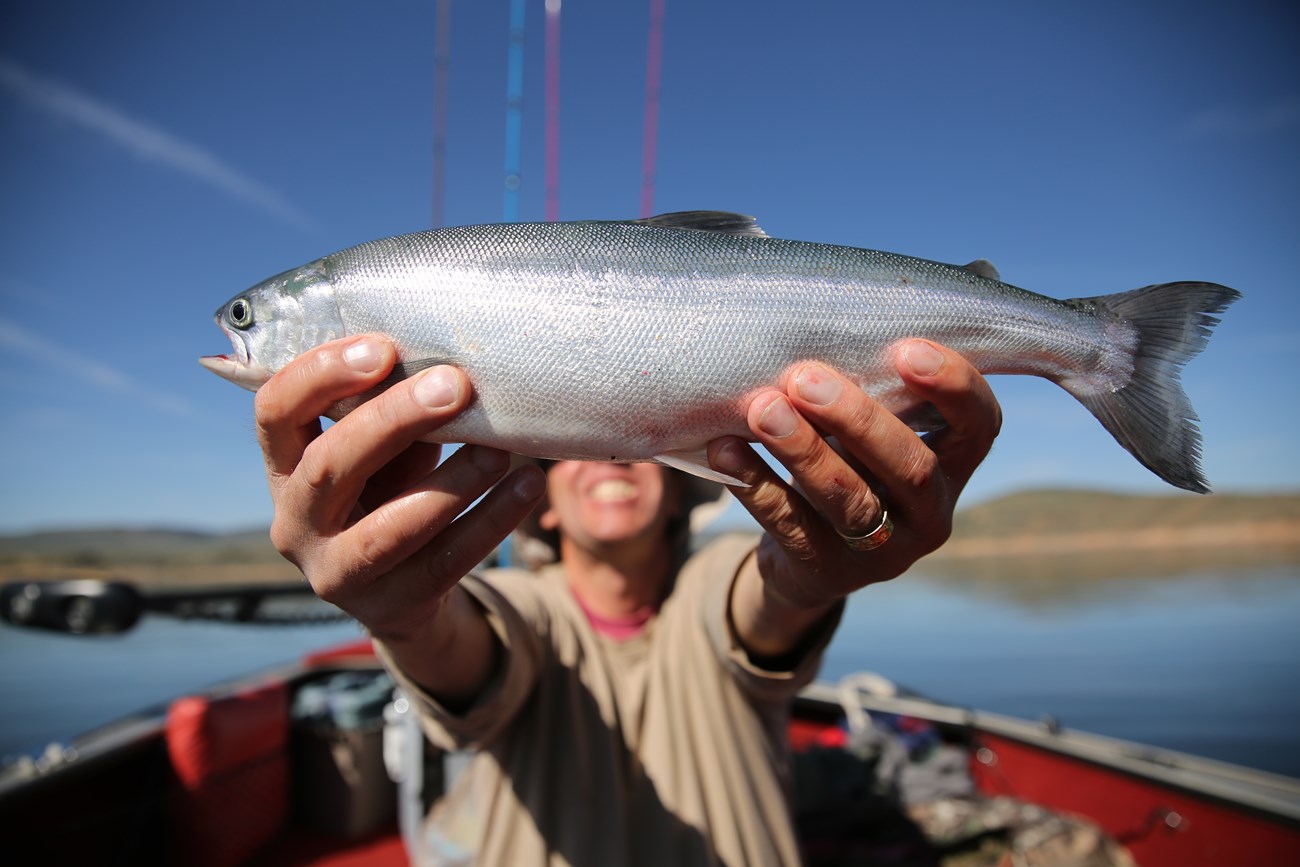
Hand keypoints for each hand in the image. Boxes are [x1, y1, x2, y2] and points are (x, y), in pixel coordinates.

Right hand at [254, 335, 545, 644]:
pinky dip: (491, 521)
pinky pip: (444, 563)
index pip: (275, 412)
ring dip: (453, 483)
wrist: (403, 589)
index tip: (383, 348)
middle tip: (455, 385)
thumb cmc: (391, 491)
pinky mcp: (389, 605)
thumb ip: (393, 413)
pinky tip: (527, 486)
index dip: (319, 376)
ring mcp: (335, 573)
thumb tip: (446, 368)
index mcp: (284, 467)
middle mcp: (295, 523)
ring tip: (501, 449)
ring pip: (388, 529)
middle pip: (329, 466)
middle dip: (393, 420)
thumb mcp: (383, 451)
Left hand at [709, 340, 1000, 653]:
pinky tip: (727, 450)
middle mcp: (931, 514)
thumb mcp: (877, 425)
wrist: (808, 557)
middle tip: (804, 376)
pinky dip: (757, 484)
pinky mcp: (827, 572)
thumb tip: (906, 285)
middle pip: (910, 467)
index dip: (954, 388)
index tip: (905, 349)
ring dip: (803, 451)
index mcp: (954, 465)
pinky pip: (791, 525)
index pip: (980, 425)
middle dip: (858, 418)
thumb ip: (883, 376)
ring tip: (761, 409)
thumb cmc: (849, 461)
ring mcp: (882, 552)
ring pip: (849, 501)